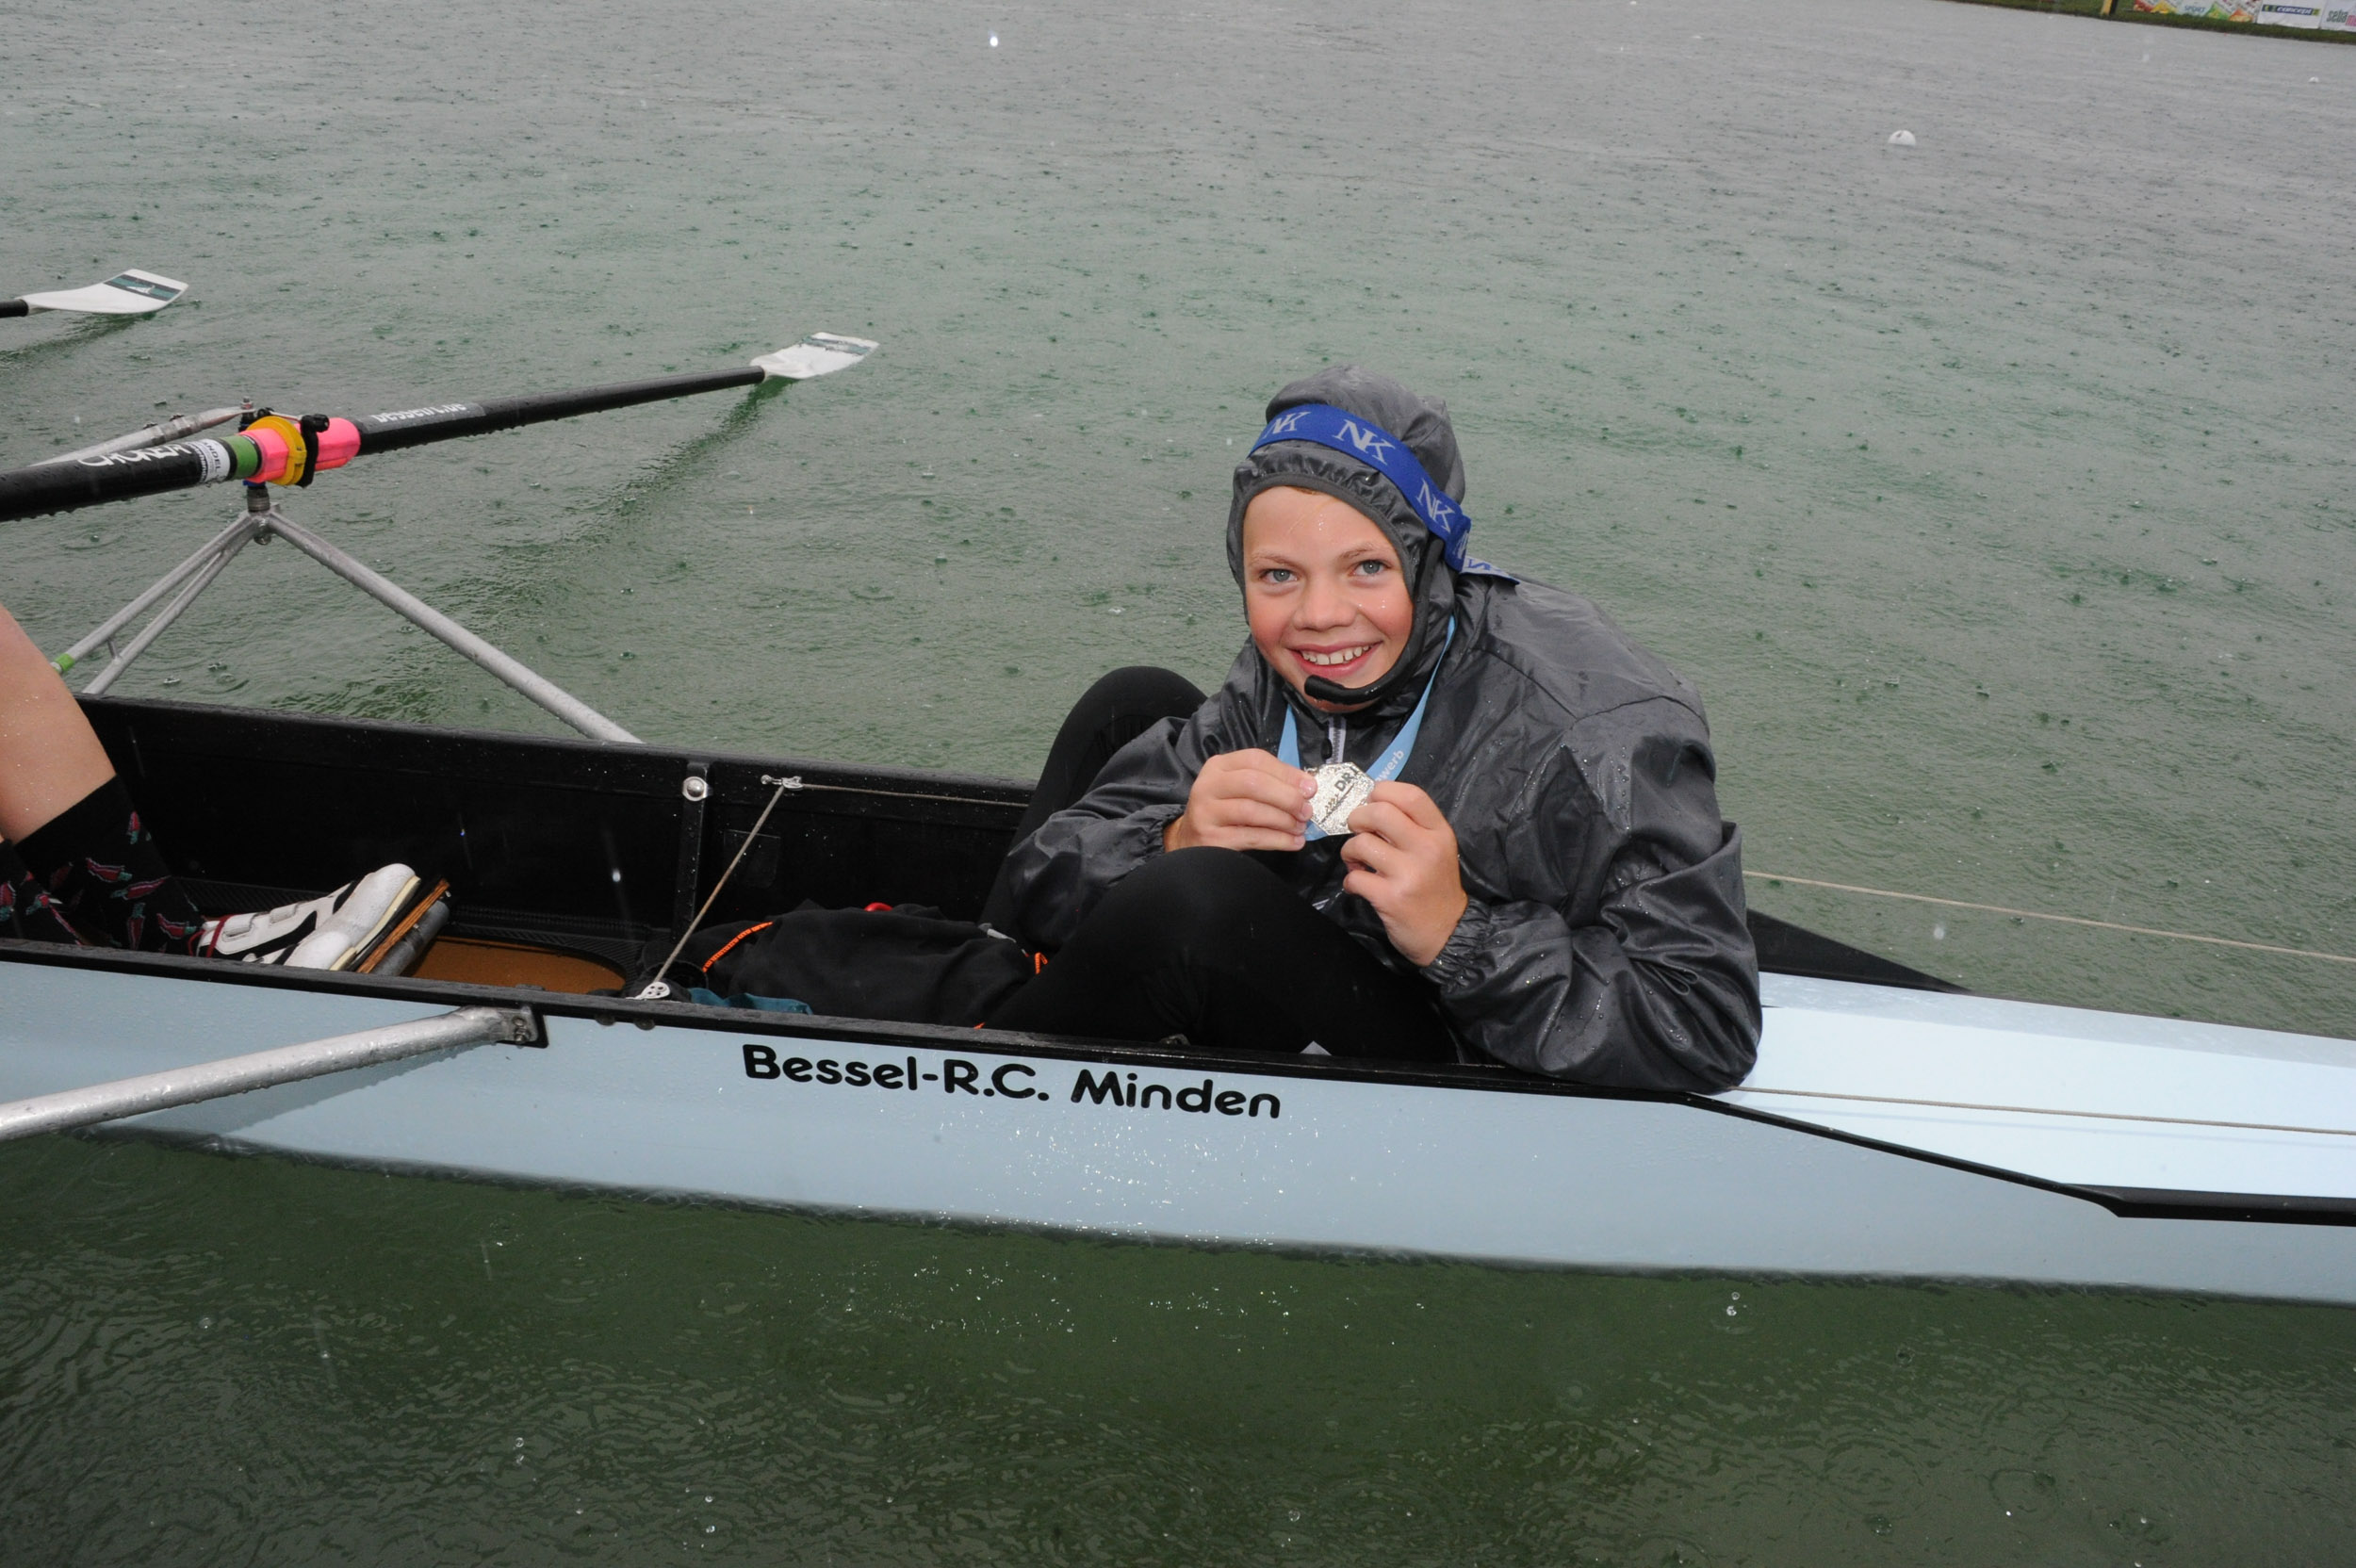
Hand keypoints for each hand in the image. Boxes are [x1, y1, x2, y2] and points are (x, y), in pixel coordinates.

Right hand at [1165, 749, 1313, 852]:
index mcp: (1219, 766)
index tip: (1310, 788)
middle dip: (1286, 797)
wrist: (1191, 840)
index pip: (1256, 760)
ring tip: (1300, 828)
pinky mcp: (1210, 838)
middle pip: (1253, 783)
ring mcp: (1206, 812)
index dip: (1287, 773)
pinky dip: (1278, 840)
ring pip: (1252, 811)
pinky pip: (1251, 837)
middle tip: (1306, 811)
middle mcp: (1208, 785)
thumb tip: (1306, 787)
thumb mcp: (1240, 789)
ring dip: (1283, 820)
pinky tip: (1293, 842)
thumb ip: (1270, 782)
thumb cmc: (1224, 811)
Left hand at [1338, 782, 1468, 966]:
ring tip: (1357, 863)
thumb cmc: (1436, 887)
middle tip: (1358, 831)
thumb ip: (1413, 826)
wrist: (1448, 933)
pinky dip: (1350, 881)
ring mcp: (1408, 873)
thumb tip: (1372, 804)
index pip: (1410, 795)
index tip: (1372, 802)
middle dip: (1357, 818)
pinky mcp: (1391, 898)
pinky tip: (1359, 886)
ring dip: (1349, 852)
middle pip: (1379, 812)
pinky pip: (1354, 877)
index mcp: (1439, 832)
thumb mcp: (1437, 849)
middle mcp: (1426, 848)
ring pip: (1361, 844)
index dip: (1383, 791)